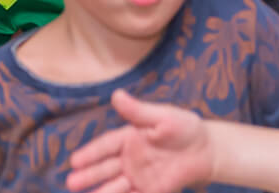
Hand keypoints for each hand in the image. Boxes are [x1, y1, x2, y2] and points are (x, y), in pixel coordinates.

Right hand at [67, 90, 212, 192]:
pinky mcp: (150, 190)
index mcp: (129, 137)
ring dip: (101, 190)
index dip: (91, 153)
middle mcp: (129, 158)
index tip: (75, 160)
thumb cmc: (184, 127)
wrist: (206, 150)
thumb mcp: (163, 116)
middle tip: (71, 183)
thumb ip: (138, 111)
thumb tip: (116, 95)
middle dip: (89, 175)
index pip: (106, 145)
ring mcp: (138, 176)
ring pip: (115, 185)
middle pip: (105, 167)